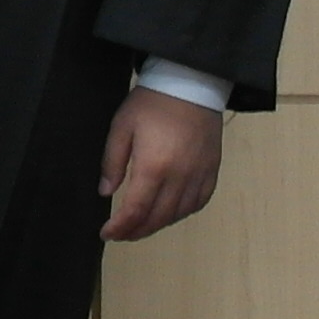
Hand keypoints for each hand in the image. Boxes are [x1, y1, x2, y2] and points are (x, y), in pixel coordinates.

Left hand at [99, 88, 223, 242]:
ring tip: (141, 226)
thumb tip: (106, 192)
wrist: (191, 84)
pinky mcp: (212, 171)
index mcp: (154, 166)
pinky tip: (169, 213)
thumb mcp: (122, 126)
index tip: (107, 234)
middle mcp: (179, 177)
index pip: (135, 210)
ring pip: (178, 214)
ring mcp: (199, 176)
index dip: (120, 227)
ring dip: (158, 225)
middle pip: (158, 218)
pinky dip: (182, 213)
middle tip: (121, 234)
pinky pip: (198, 203)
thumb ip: (113, 162)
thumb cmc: (152, 103)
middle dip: (136, 231)